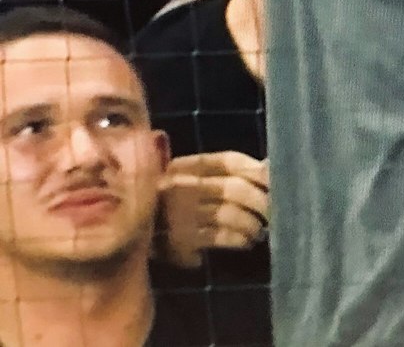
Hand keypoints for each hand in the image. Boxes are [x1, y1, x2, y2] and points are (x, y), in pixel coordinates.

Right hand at [157, 152, 268, 269]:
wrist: (127, 237)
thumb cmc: (171, 206)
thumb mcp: (192, 182)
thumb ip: (228, 173)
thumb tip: (271, 165)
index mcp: (187, 167)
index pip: (230, 161)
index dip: (257, 169)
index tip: (275, 178)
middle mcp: (182, 187)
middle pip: (235, 189)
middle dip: (262, 201)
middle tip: (276, 211)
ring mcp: (179, 214)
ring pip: (230, 214)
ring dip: (253, 224)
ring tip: (260, 230)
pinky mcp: (180, 241)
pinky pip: (220, 237)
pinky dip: (239, 239)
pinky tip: (246, 242)